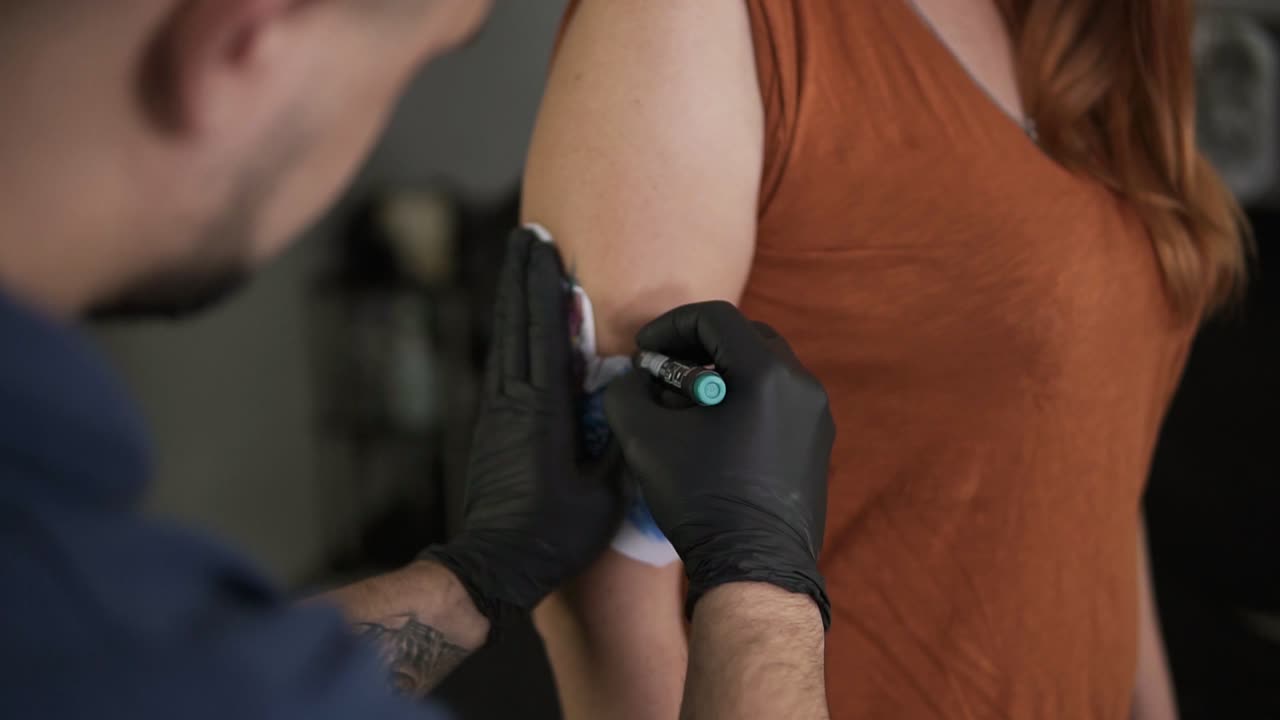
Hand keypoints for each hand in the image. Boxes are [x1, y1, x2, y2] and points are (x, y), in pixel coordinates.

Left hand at [425, 229, 620, 628]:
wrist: (495, 565)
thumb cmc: (555, 535)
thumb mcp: (604, 494)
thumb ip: (619, 443)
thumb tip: (633, 402)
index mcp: (544, 412)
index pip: (545, 333)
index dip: (545, 286)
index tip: (545, 246)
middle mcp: (514, 402)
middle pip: (517, 324)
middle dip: (522, 275)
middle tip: (527, 233)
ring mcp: (497, 412)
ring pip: (505, 341)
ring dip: (513, 299)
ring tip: (520, 264)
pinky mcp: (490, 426)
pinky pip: (502, 365)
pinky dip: (511, 334)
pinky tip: (518, 324)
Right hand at [604, 301, 834, 626]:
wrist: (756, 567)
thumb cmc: (701, 498)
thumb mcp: (645, 438)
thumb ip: (627, 392)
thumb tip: (633, 379)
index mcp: (767, 372)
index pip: (716, 317)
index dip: (671, 325)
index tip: (643, 350)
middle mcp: (801, 384)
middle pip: (746, 336)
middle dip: (697, 345)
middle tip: (663, 368)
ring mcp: (816, 415)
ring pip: (764, 368)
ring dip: (722, 372)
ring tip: (686, 405)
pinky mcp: (818, 443)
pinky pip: (778, 400)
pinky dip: (745, 398)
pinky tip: (715, 432)